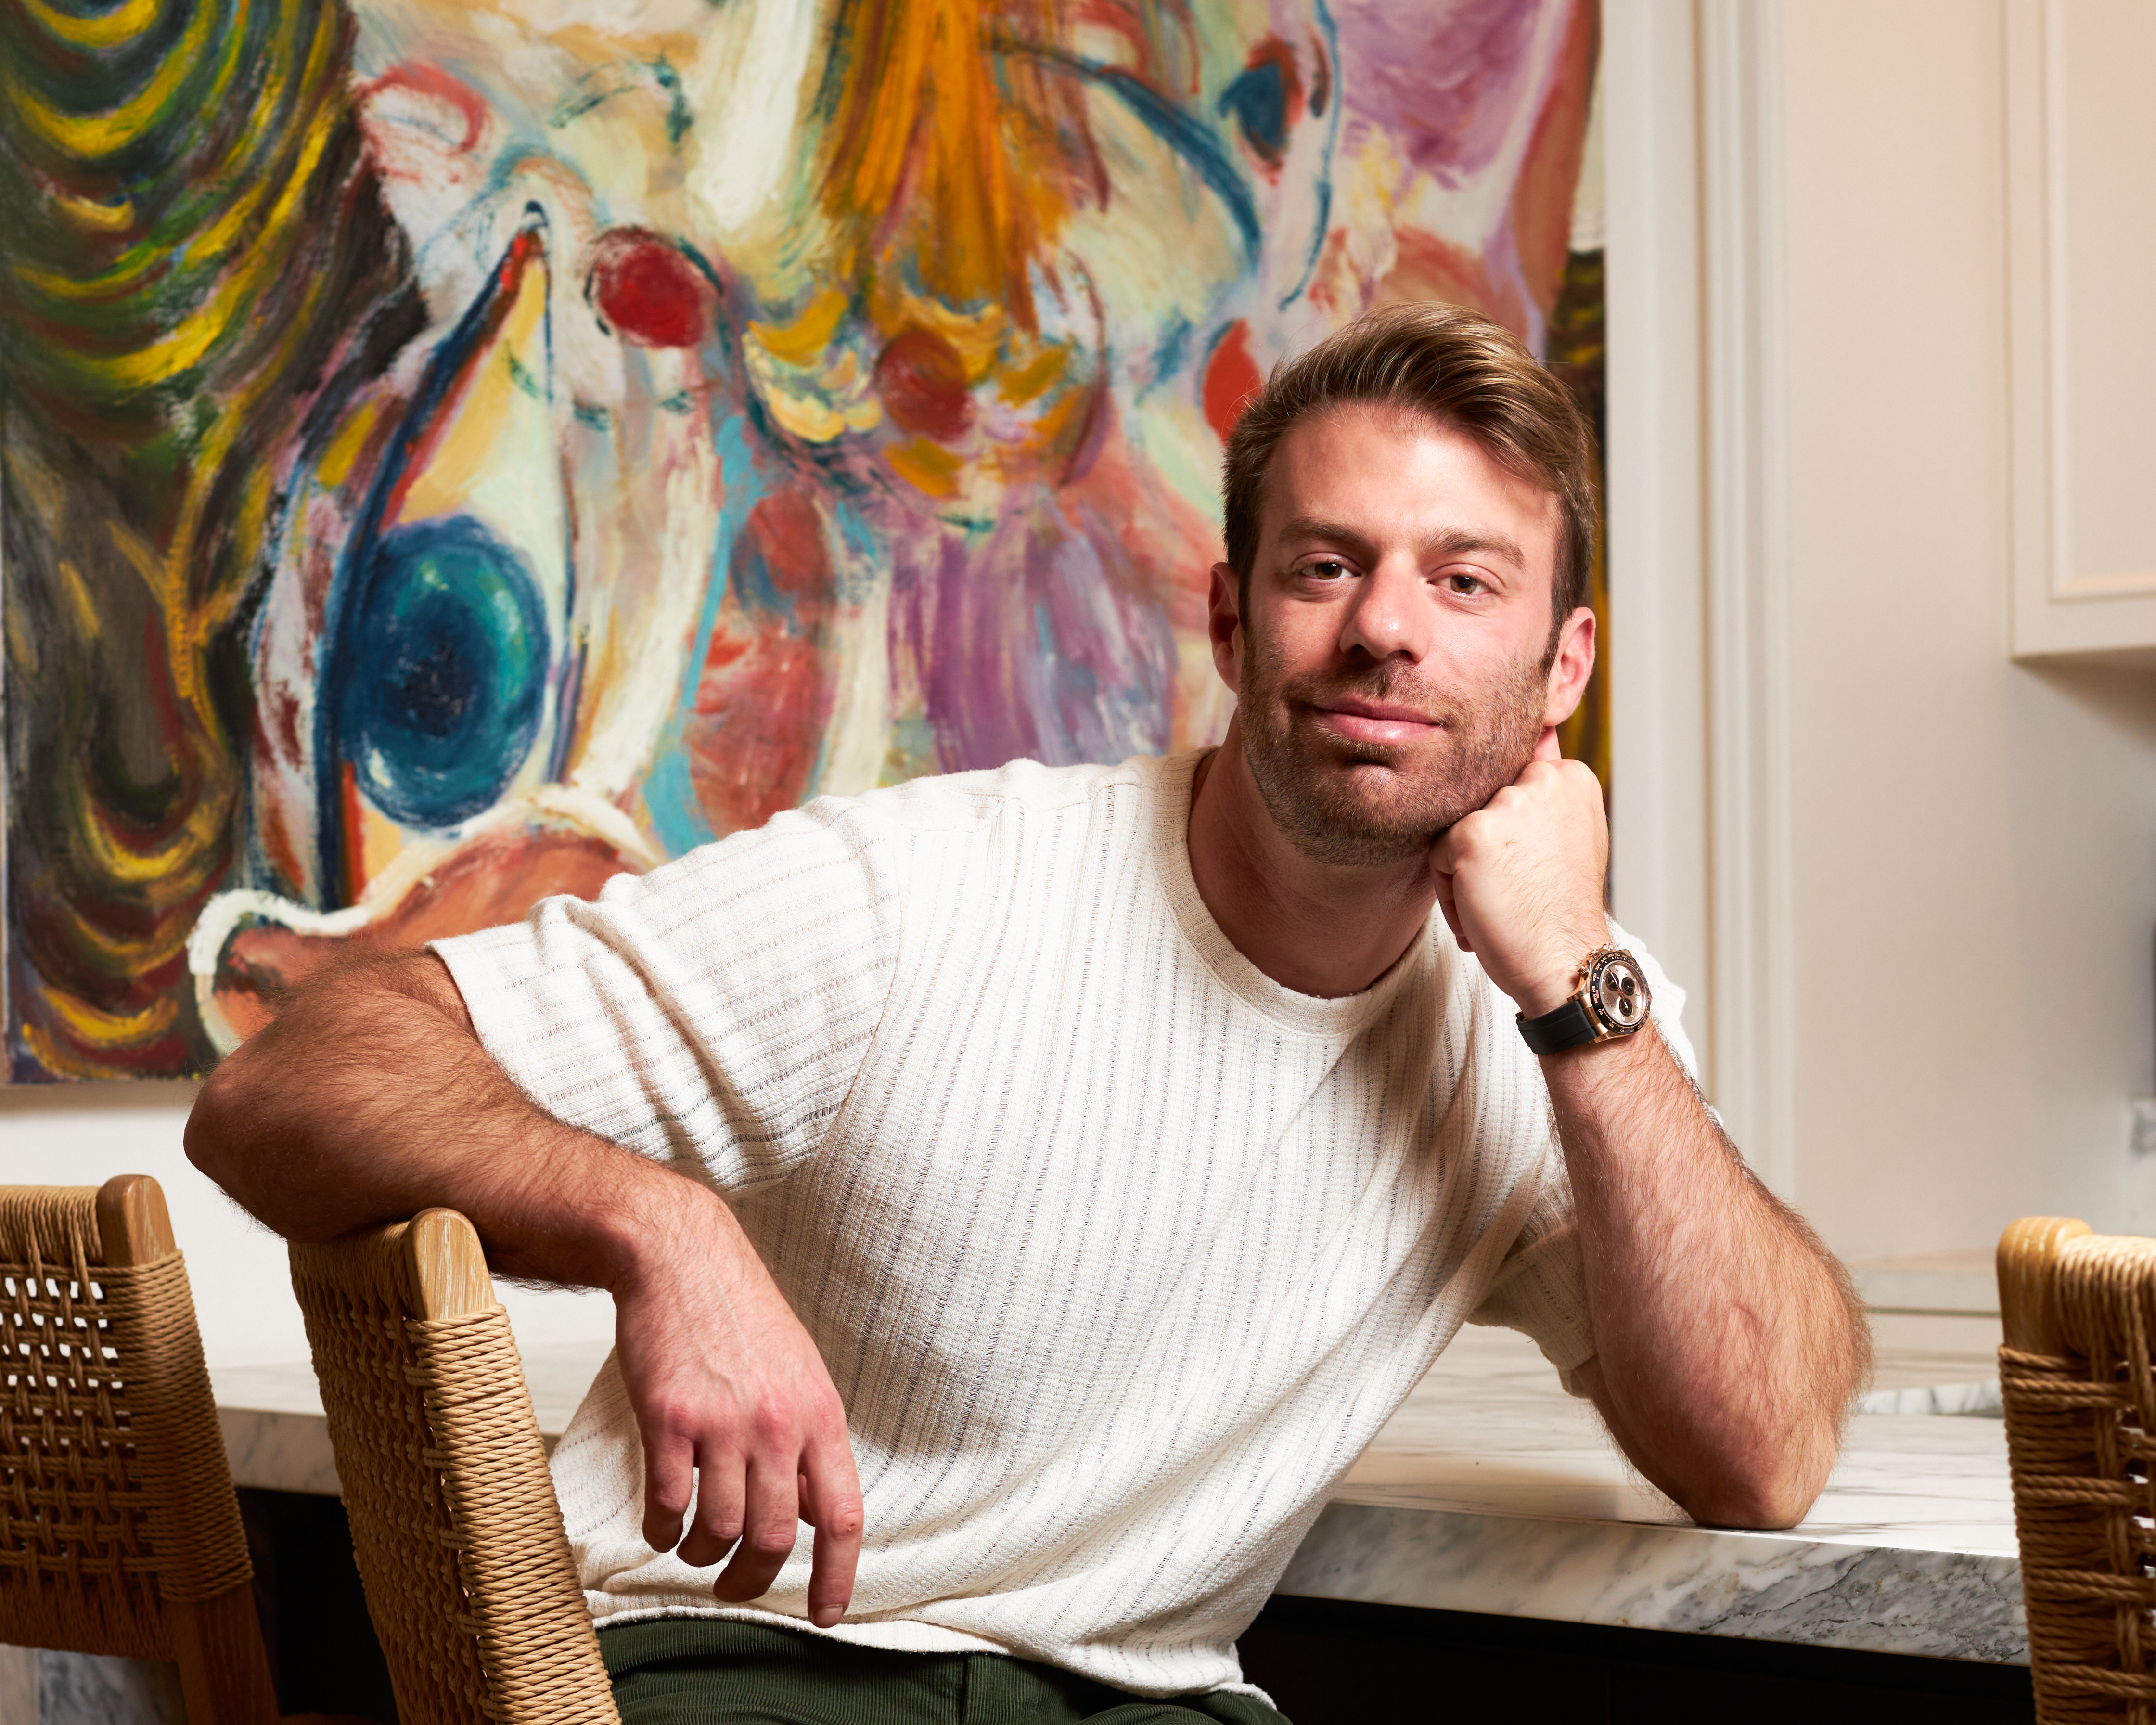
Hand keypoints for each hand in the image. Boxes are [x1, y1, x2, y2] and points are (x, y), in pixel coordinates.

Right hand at [610, 1187, 862, 1626]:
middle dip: (754, 1580)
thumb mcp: (797, 1375)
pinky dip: (663, 1530)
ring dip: (702, 1554)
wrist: (681, 1257)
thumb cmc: (739, 1316)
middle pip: (776, 1538)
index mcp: (820, 1414)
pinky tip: (661, 1524)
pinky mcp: (669, 1417)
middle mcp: (778, 1422)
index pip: (843, 1515)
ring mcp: (722, 1421)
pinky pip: (669, 1504)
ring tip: (692, 1547)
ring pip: (721, 1529)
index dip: (840, 1576)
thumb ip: (807, 1443)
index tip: (828, 1614)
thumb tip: (810, 1514)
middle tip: (735, 1587)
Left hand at [1428, 727, 1609, 1016]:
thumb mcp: (1567, 838)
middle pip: (1477, 806)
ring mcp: (1506, 803)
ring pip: (1455, 832)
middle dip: (1487, 854)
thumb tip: (1527, 750)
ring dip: (1467, 874)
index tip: (1533, 867)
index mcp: (1570, 776)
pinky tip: (1487, 913)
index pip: (1506, 784)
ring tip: (1505, 903)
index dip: (1510, 835)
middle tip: (1519, 890)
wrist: (1566, 962)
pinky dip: (1451, 894)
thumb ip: (1540, 798)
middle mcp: (1542, 778)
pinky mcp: (1472, 832)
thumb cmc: (1560, 910)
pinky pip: (1437, 858)